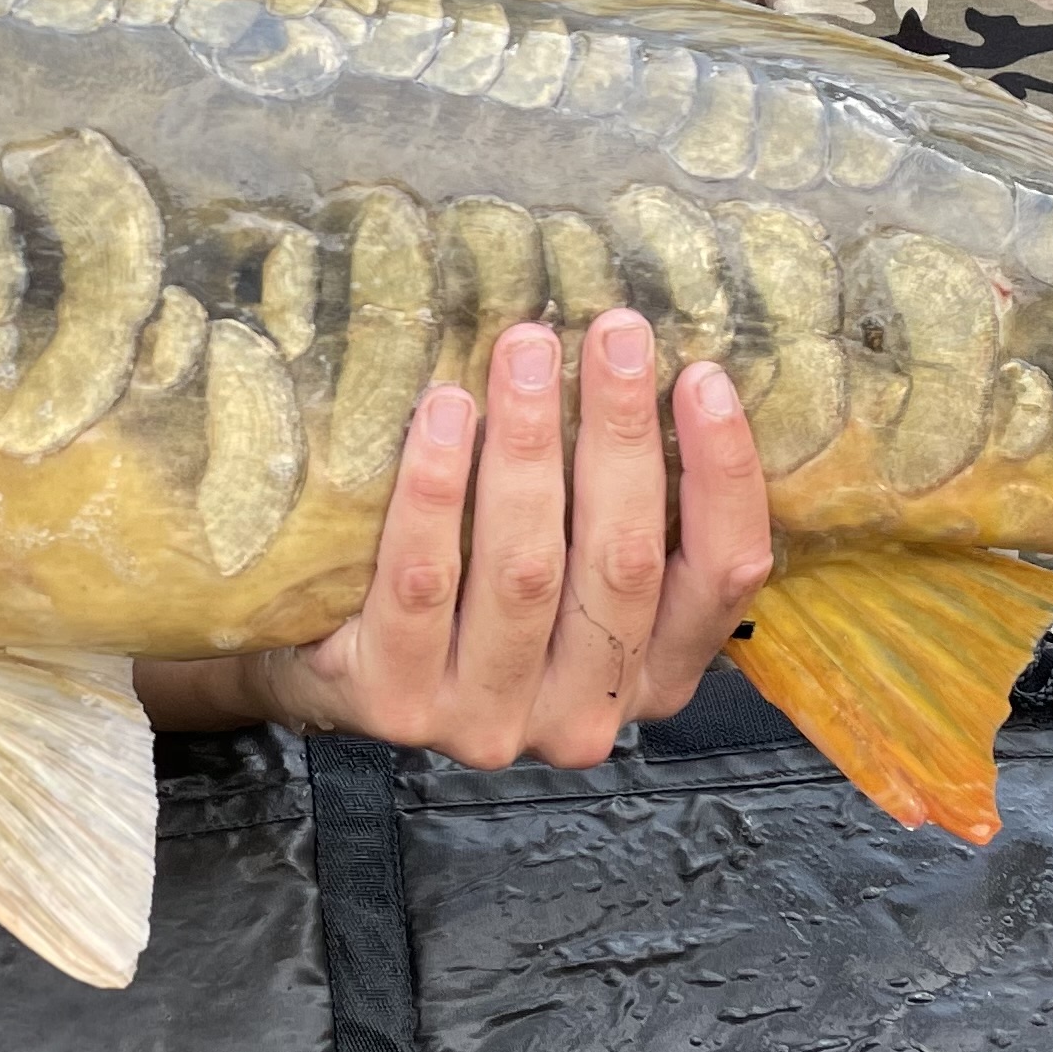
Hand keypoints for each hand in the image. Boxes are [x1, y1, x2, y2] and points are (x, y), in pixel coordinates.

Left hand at [144, 310, 776, 765]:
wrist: (329, 668)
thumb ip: (612, 507)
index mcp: (653, 677)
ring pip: (526, 570)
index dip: (723, 476)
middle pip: (622, 563)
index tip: (703, 376)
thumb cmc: (471, 588)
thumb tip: (646, 362)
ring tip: (524, 349)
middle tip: (613, 331)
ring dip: (529, 445)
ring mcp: (489, 720)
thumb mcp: (567, 565)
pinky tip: (442, 411)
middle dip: (621, 434)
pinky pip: (423, 583)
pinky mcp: (398, 702)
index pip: (720, 580)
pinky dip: (435, 490)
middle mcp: (583, 715)